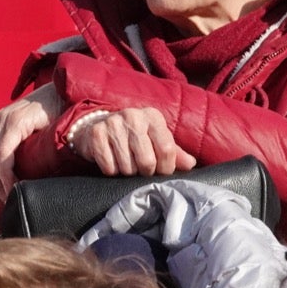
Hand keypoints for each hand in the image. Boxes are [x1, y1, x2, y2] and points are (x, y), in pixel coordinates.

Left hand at [0, 82, 61, 206]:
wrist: (62, 95)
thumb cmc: (48, 119)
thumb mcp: (24, 138)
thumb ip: (14, 153)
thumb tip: (10, 182)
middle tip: (6, 201)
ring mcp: (0, 122)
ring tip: (12, 196)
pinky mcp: (14, 123)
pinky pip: (3, 154)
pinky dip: (6, 173)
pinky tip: (15, 185)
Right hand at [67, 107, 194, 176]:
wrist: (99, 127)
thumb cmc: (135, 137)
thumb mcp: (156, 141)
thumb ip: (175, 153)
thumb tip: (190, 164)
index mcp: (153, 116)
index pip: (167, 150)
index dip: (165, 168)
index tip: (160, 171)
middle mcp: (133, 116)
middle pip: (147, 161)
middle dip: (144, 172)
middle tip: (140, 168)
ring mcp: (112, 123)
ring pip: (127, 167)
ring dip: (127, 172)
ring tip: (125, 163)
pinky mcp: (96, 134)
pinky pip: (109, 166)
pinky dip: (111, 170)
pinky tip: (112, 161)